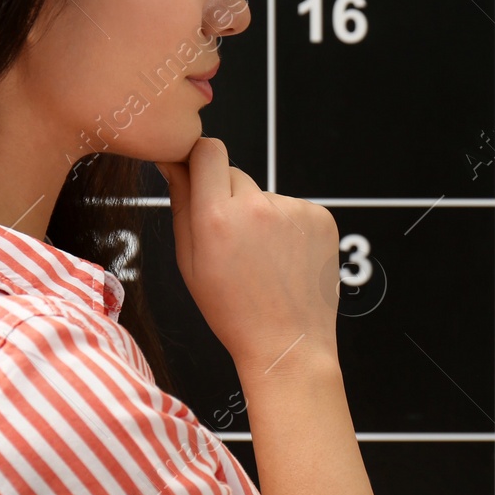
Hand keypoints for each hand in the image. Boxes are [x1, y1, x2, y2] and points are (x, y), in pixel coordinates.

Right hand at [155, 137, 341, 378]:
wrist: (288, 343)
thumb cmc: (232, 309)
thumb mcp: (190, 261)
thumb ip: (181, 203)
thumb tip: (172, 160)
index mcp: (217, 217)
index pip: (207, 151)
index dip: (200, 159)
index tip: (198, 172)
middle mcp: (258, 207)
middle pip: (235, 175)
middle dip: (229, 198)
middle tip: (233, 244)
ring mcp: (295, 211)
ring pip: (265, 196)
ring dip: (260, 216)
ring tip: (264, 261)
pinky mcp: (321, 217)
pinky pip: (294, 210)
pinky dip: (289, 228)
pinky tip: (286, 261)